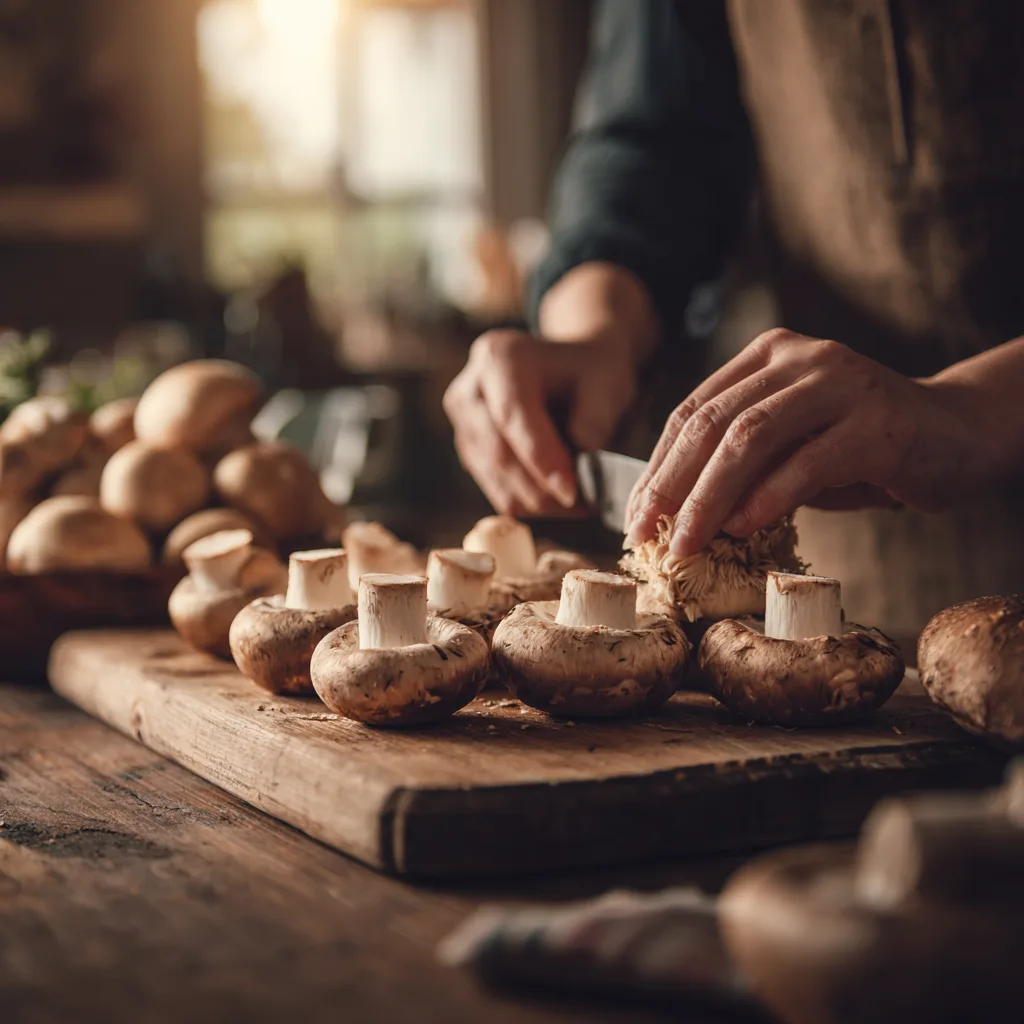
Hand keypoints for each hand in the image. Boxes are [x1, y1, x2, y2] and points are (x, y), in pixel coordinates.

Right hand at [443, 329, 638, 515]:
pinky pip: (495, 489)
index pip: (512, 416)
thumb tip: (584, 454)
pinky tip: (558, 497)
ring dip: (538, 501)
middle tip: (584, 505)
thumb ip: (596, 414)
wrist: (569, 369)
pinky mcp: (468, 450)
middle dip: (542, 489)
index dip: (541, 458)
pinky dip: (529, 502)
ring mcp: (463, 423)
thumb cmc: (588, 372)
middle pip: (499, 453)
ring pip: (496, 479)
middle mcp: (471, 389)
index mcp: (500, 358)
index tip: (571, 492)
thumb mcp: (607, 380)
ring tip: (579, 502)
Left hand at [624, 328, 994, 556]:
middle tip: (646, 533)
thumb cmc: (860, 448)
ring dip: (708, 497)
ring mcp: (839, 383)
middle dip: (672, 484)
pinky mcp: (876, 422)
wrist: (957, 434)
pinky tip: (741, 528)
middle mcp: (800, 357)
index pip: (693, 410)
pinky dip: (767, 498)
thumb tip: (672, 513)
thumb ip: (740, 464)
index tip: (634, 514)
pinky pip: (806, 462)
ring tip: (685, 541)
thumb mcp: (789, 447)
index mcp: (768, 355)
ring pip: (749, 438)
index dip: (658, 466)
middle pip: (712, 423)